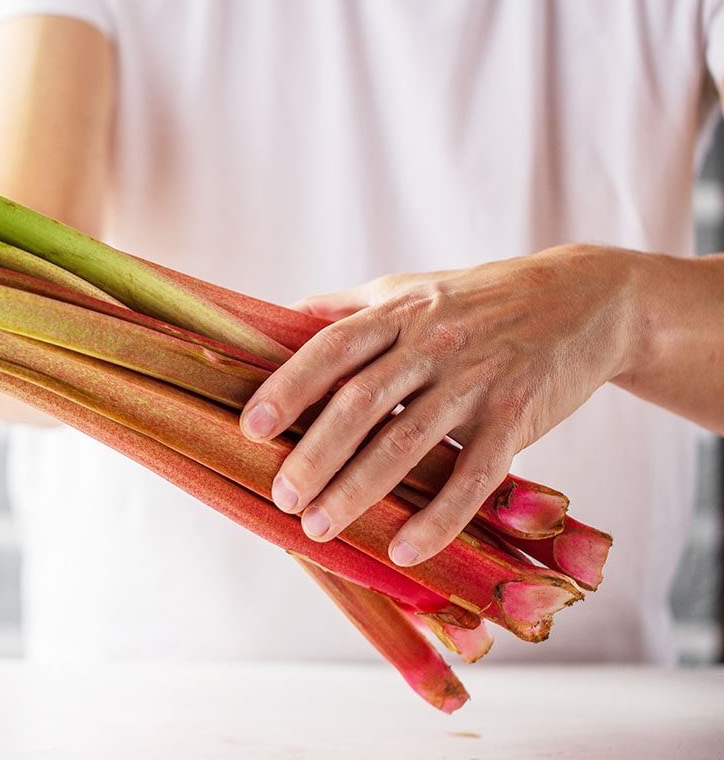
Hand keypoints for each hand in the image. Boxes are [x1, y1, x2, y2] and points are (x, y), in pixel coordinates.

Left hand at [239, 244, 643, 564]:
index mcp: (399, 312)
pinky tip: (404, 551)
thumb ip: (348, 308)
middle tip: (282, 496)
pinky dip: (438, 518)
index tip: (252, 427)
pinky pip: (473, 476)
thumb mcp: (411, 288)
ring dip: (359, 491)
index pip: (332, 348)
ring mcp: (476, 381)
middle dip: (315, 454)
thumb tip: (280, 317)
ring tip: (320, 528)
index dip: (289, 387)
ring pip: (407, 442)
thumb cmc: (480, 299)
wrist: (586, 301)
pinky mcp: (517, 419)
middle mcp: (433, 343)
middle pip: (361, 402)